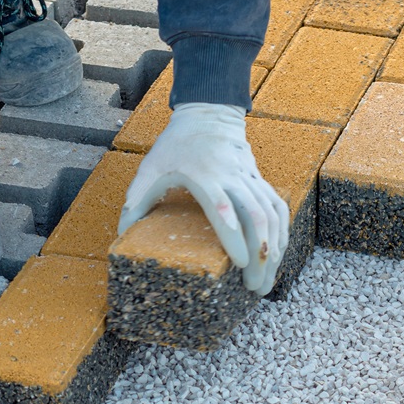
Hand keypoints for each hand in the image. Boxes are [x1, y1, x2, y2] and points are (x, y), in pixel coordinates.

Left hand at [118, 102, 289, 295]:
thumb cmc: (176, 144)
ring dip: (275, 250)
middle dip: (261, 255)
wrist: (208, 114)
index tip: (242, 262)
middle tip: (255, 288)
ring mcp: (251, 179)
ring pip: (272, 215)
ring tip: (266, 282)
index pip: (223, 208)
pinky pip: (277, 208)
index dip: (234, 236)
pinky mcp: (260, 181)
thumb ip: (138, 197)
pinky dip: (282, 233)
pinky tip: (278, 256)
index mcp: (205, 176)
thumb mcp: (151, 166)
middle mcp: (233, 178)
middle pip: (256, 218)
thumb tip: (121, 232)